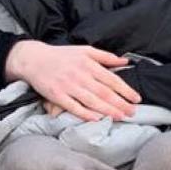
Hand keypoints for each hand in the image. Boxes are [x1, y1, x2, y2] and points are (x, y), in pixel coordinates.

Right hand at [6, 40, 139, 122]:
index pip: (111, 79)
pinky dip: (85, 114)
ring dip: (107, 110)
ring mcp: (68, 86)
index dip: (125, 90)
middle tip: (132, 112)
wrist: (33, 59)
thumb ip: (105, 56)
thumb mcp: (84, 50)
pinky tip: (96, 119)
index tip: (136, 99)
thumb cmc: (61, 55)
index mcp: (88, 63)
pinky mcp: (56, 95)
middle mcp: (80, 75)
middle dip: (120, 103)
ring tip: (120, 117)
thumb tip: (125, 62)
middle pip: (104, 92)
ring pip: (91, 101)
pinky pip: (73, 107)